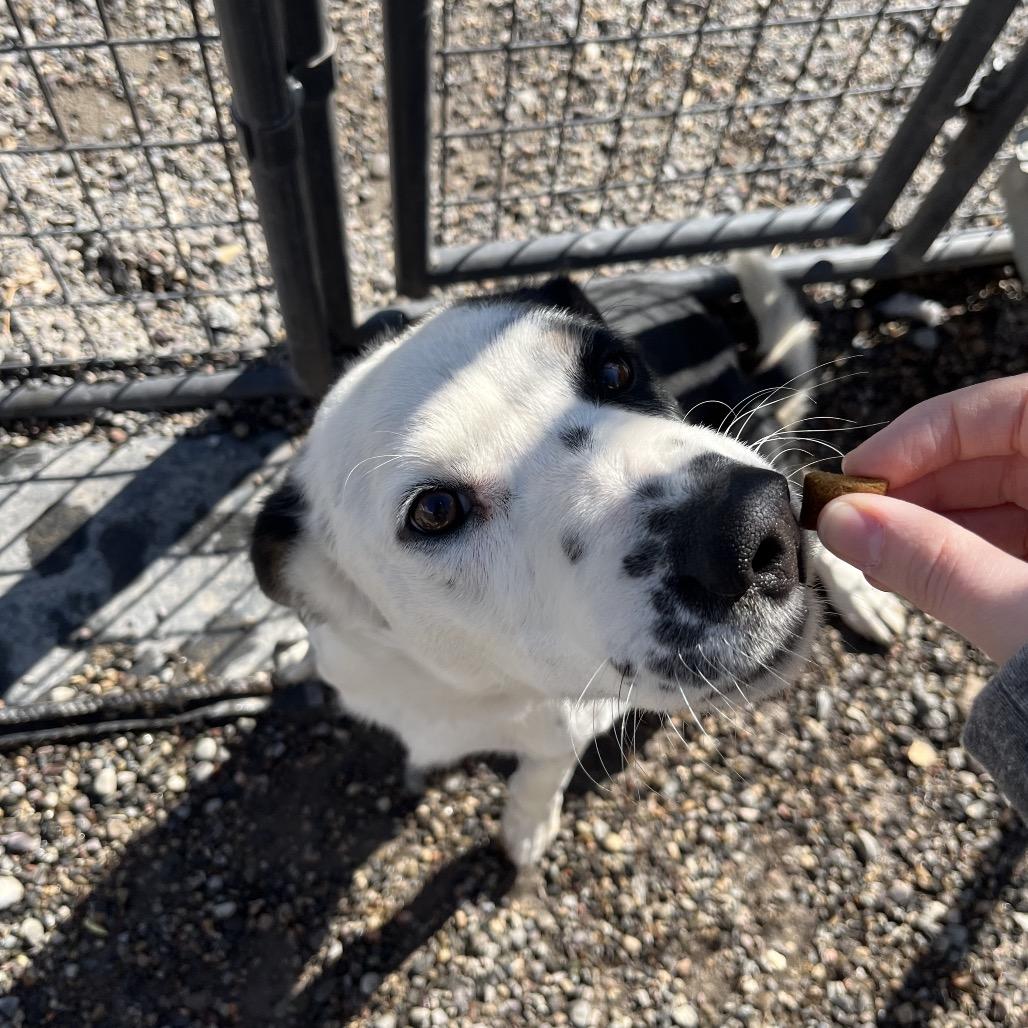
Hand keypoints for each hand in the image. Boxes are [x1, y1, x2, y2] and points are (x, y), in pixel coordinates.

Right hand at [817, 373, 1027, 662]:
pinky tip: (916, 573)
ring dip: (930, 526)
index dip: (925, 434)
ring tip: (875, 559)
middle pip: (998, 455)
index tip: (858, 475)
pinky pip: (1018, 538)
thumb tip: (840, 522)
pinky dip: (963, 553)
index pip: (1009, 409)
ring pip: (1003, 499)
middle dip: (917, 489)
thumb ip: (936, 566)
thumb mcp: (1027, 615)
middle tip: (853, 524)